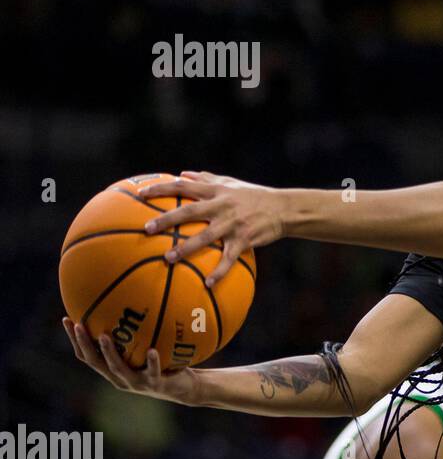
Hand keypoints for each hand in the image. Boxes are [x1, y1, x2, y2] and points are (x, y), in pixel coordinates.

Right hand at [63, 318, 199, 404]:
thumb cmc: (163, 364)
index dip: (75, 340)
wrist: (185, 389)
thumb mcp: (145, 349)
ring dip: (109, 352)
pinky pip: (153, 372)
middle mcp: (120, 378)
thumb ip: (134, 335)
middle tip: (78, 325)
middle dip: (84, 344)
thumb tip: (128, 303)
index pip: (87, 355)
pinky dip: (152, 361)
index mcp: (113, 370)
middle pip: (95, 362)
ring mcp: (137, 383)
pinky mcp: (156, 384)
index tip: (67, 319)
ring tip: (104, 335)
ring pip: (118, 368)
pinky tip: (151, 350)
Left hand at [139, 170, 282, 285]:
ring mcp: (233, 224)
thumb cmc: (255, 195)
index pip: (184, 186)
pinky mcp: (245, 240)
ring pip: (206, 236)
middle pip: (190, 211)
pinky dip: (219, 271)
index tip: (140, 195)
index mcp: (216, 191)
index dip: (161, 189)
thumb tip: (182, 174)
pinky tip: (207, 284)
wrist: (285, 208)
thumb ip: (206, 178)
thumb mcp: (232, 183)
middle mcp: (222, 206)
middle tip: (147, 228)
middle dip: (167, 220)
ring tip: (168, 258)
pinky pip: (229, 258)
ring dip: (186, 248)